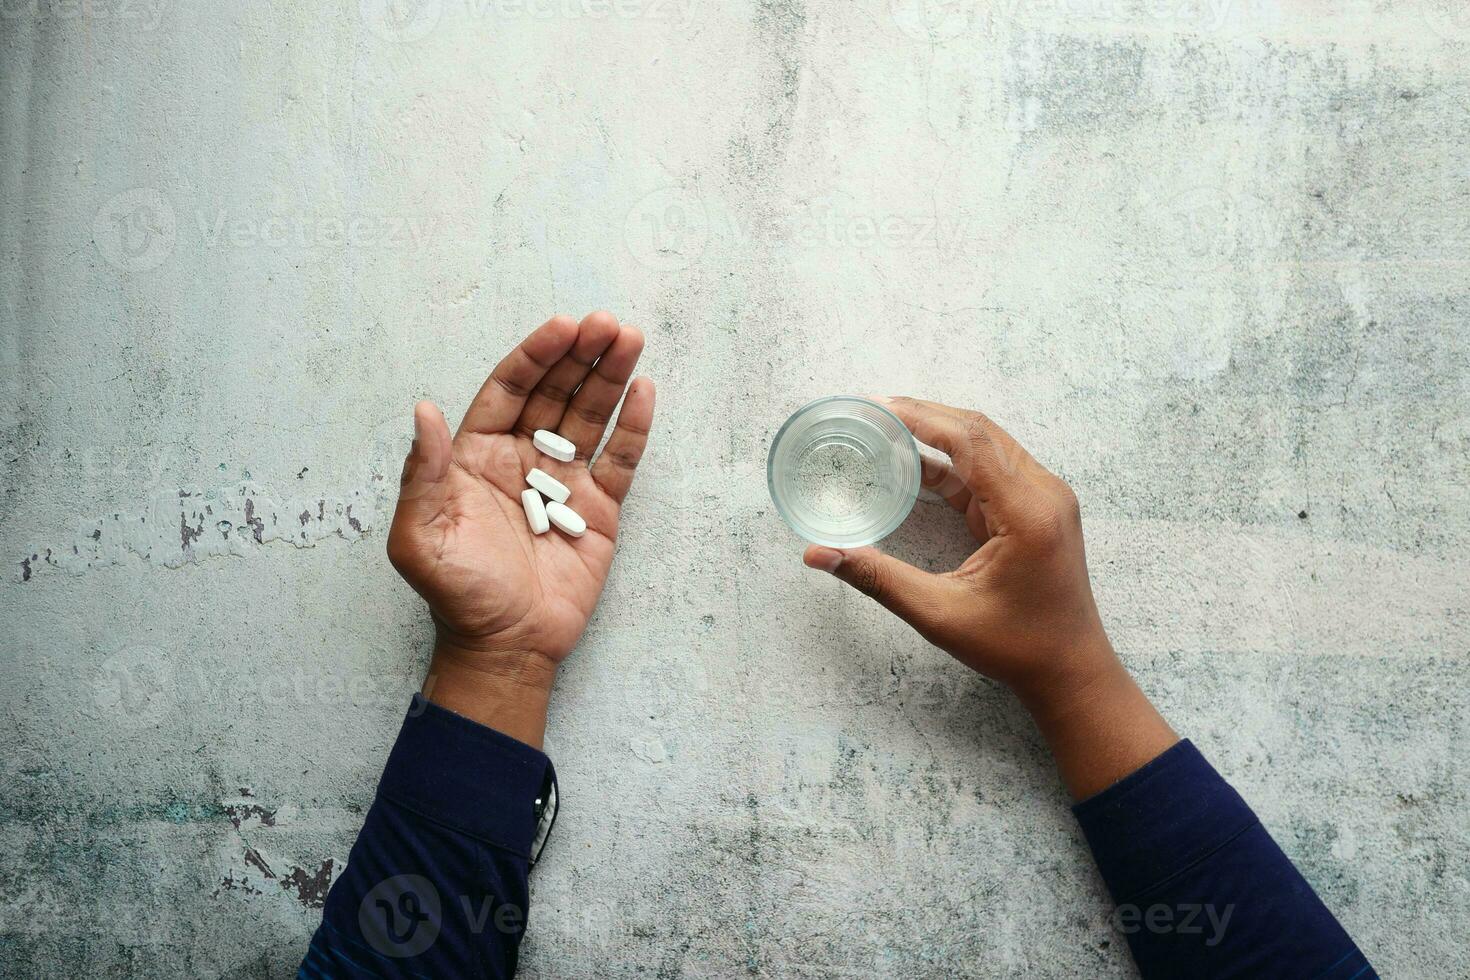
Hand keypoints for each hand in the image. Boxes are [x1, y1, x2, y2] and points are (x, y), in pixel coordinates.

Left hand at [387, 313, 653, 744]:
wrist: (504, 646)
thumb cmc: (457, 593)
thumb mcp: (419, 536)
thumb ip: (422, 472)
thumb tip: (425, 410)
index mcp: (476, 456)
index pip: (509, 390)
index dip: (535, 356)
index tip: (561, 326)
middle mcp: (522, 459)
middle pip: (555, 393)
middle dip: (581, 355)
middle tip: (607, 323)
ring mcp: (563, 482)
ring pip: (590, 416)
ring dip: (610, 376)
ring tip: (631, 338)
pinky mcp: (598, 509)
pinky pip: (620, 460)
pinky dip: (634, 427)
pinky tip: (645, 392)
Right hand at [803, 396, 1174, 796]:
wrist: (1069, 670)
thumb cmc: (1017, 647)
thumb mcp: (939, 614)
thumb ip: (878, 579)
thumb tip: (820, 556)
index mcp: (1028, 513)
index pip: (971, 442)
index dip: (924, 417)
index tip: (881, 406)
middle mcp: (1045, 495)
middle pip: (980, 432)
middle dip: (928, 416)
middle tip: (877, 411)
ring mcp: (1047, 500)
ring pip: (988, 446)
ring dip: (942, 434)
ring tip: (892, 429)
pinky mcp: (1040, 510)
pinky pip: (994, 470)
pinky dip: (956, 463)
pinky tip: (919, 465)